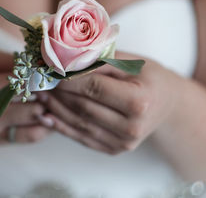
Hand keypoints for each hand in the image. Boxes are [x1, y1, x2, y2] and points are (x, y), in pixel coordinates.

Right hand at [0, 46, 50, 143]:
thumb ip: (7, 58)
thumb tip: (38, 62)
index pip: (26, 80)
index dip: (44, 73)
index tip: (53, 68)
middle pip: (35, 101)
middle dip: (49, 90)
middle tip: (56, 82)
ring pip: (37, 120)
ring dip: (49, 107)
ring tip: (52, 95)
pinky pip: (30, 136)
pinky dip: (44, 125)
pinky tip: (47, 112)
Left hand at [38, 52, 181, 153]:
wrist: (168, 105)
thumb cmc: (149, 77)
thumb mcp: (131, 61)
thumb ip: (99, 60)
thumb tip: (64, 56)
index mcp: (139, 101)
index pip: (93, 87)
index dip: (66, 78)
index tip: (48, 69)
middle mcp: (132, 127)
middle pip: (82, 106)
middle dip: (56, 93)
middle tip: (37, 81)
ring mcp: (123, 142)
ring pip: (78, 123)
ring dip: (54, 109)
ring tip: (39, 95)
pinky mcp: (114, 149)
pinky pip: (82, 137)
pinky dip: (61, 126)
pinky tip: (46, 115)